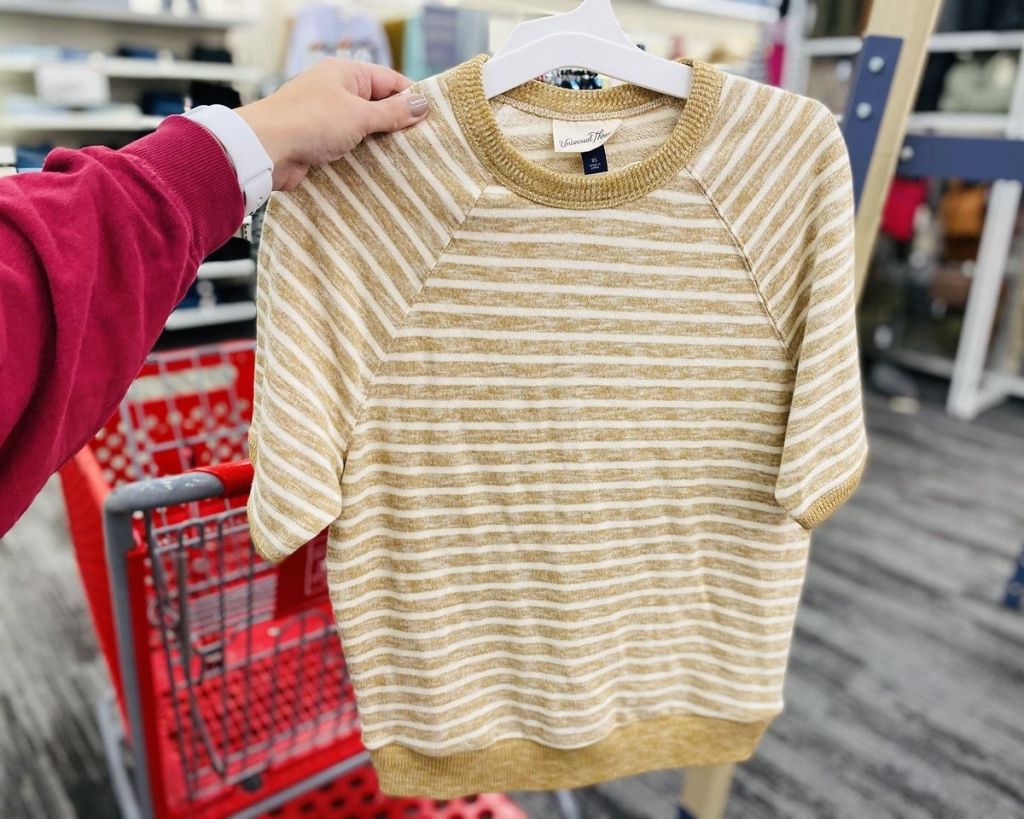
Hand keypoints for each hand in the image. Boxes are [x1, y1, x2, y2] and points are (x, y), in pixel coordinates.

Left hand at [236, 58, 429, 191]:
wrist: (265, 149)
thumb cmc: (310, 122)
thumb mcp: (359, 115)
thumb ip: (392, 113)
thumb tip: (422, 104)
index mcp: (345, 73)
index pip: (389, 81)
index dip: (411, 98)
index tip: (431, 118)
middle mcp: (335, 91)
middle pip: (377, 105)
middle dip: (397, 124)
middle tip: (422, 144)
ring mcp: (325, 117)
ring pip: (363, 129)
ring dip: (380, 143)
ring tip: (405, 159)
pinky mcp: (318, 142)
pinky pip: (348, 146)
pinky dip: (363, 156)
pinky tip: (379, 169)